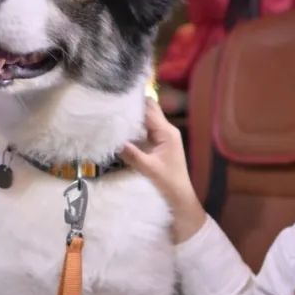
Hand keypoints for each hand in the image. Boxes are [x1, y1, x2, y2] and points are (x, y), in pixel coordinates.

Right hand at [120, 98, 206, 242]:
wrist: (180, 195)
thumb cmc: (168, 182)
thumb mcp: (149, 169)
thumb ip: (133, 155)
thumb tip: (115, 142)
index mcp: (167, 132)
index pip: (150, 110)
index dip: (134, 103)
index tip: (118, 98)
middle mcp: (167, 130)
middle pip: (150, 109)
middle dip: (134, 105)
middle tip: (114, 104)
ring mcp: (164, 135)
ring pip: (148, 117)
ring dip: (134, 115)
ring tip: (115, 113)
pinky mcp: (160, 142)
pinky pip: (147, 128)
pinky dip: (136, 126)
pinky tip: (123, 128)